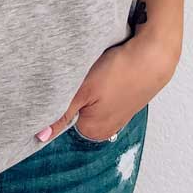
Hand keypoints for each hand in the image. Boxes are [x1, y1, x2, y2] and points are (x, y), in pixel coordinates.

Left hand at [34, 25, 179, 141]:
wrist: (153, 56)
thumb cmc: (120, 72)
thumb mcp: (84, 91)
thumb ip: (61, 113)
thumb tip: (40, 136)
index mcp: (92, 131)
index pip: (60, 116)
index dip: (58, 96)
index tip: (65, 80)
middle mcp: (105, 128)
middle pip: (75, 108)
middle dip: (73, 91)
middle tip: (83, 74)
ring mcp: (116, 114)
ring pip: (88, 98)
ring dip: (87, 85)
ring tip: (98, 72)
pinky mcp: (123, 99)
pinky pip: (102, 92)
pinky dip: (100, 81)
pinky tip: (106, 71)